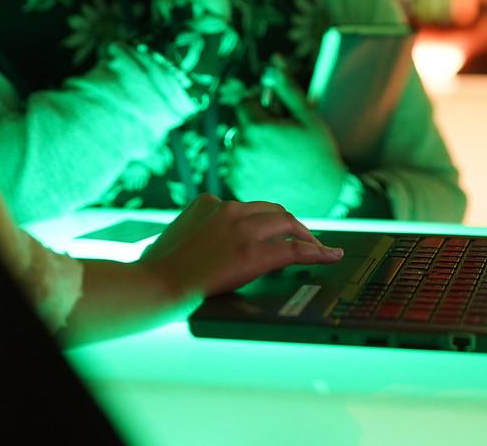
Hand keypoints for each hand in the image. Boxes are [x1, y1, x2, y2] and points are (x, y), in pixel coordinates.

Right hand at [139, 192, 342, 297]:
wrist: (156, 284)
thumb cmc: (157, 270)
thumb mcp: (176, 237)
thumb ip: (194, 233)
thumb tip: (196, 245)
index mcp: (208, 202)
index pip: (247, 207)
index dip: (265, 220)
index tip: (274, 229)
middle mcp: (229, 208)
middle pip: (273, 211)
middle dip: (291, 225)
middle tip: (304, 239)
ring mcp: (244, 228)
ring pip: (288, 224)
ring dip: (306, 236)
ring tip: (318, 248)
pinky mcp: (255, 251)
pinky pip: (296, 249)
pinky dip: (317, 252)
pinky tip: (330, 256)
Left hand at [228, 64, 350, 216]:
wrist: (325, 196)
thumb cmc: (319, 153)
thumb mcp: (307, 116)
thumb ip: (286, 88)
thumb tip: (274, 63)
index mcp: (257, 127)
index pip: (245, 103)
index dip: (261, 108)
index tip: (276, 118)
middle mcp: (242, 148)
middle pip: (240, 126)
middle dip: (255, 128)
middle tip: (280, 141)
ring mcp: (238, 170)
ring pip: (237, 148)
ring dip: (250, 148)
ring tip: (276, 159)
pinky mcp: (238, 186)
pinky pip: (236, 168)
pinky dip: (249, 168)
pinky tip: (270, 172)